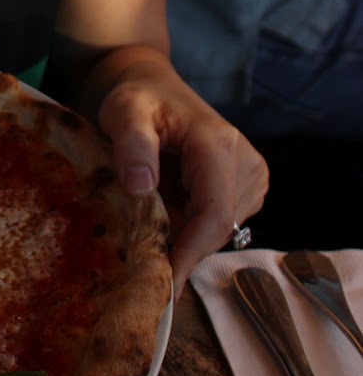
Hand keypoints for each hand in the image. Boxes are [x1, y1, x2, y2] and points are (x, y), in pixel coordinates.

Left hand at [96, 58, 268, 298]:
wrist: (155, 89)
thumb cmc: (138, 100)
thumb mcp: (124, 112)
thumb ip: (131, 144)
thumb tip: (141, 187)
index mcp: (220, 146)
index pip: (214, 216)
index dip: (189, 254)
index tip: (163, 286)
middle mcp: (247, 164)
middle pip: (216, 229)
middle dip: (179, 243)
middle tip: (136, 242)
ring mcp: (251, 179)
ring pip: (216, 231)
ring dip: (182, 232)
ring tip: (150, 207)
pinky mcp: (245, 190)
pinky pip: (216, 224)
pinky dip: (188, 224)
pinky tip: (166, 205)